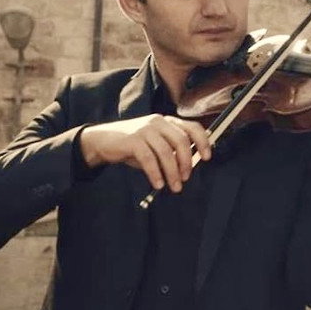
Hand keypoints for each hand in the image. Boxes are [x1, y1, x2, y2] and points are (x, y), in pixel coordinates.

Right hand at [79, 115, 211, 191]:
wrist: (103, 141)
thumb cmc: (134, 146)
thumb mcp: (156, 146)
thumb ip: (172, 152)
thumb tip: (188, 167)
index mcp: (168, 122)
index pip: (192, 127)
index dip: (203, 142)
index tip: (206, 157)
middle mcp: (158, 122)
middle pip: (182, 141)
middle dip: (186, 163)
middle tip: (185, 178)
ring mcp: (145, 129)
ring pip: (166, 152)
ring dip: (172, 172)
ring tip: (174, 187)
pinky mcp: (132, 140)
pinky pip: (149, 159)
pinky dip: (156, 173)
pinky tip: (158, 184)